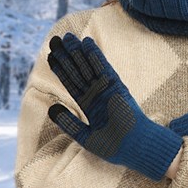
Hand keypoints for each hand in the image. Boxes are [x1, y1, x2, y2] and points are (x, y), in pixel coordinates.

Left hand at [47, 33, 181, 181]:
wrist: (136, 149)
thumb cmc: (114, 147)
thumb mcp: (85, 137)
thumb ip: (69, 123)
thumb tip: (51, 108)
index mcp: (89, 105)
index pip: (71, 83)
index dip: (61, 70)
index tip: (51, 56)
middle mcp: (97, 94)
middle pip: (78, 72)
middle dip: (67, 56)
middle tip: (55, 40)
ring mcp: (107, 90)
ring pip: (89, 67)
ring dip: (79, 52)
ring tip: (67, 37)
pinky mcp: (117, 88)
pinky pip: (105, 70)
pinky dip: (96, 56)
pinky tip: (87, 44)